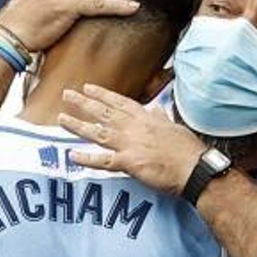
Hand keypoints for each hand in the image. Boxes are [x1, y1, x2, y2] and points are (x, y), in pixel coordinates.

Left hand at [60, 83, 205, 194]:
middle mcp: (135, 128)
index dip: (102, 95)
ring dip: (79, 125)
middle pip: (104, 113)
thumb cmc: (188, 150)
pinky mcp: (130, 163)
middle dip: (84, 103)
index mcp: (146, 118)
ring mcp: (130, 144)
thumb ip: (162, 118)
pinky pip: (103, 161)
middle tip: (67, 95)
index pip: (119, 102)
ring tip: (61, 119)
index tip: (88, 88)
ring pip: (99, 132)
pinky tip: (72, 155)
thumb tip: (158, 109)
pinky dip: (87, 159)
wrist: (195, 168)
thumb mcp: (174, 127)